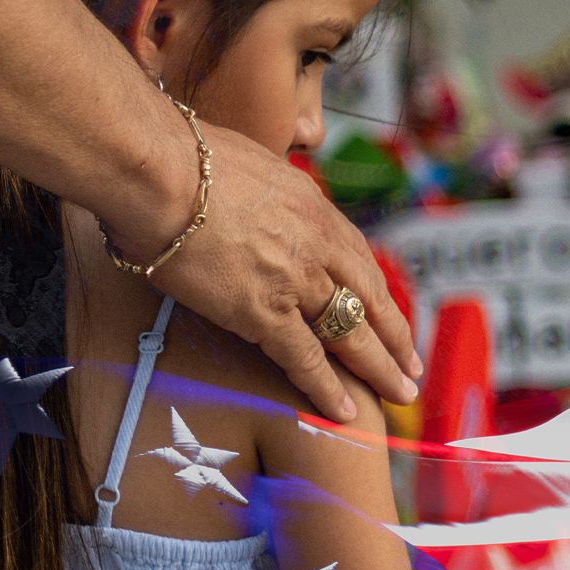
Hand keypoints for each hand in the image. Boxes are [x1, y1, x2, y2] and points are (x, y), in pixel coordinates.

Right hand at [143, 127, 420, 420]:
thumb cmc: (182, 158)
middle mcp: (316, 244)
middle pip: (370, 297)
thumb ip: (262, 191)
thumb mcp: (246, 163)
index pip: (357, 257)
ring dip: (378, 367)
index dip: (376, 291)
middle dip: (395, 336)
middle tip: (411, 366)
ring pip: (352, 332)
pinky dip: (326, 388)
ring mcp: (295, 280)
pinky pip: (305, 358)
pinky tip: (345, 412)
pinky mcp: (263, 311)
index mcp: (312, 207)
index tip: (389, 313)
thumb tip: (252, 195)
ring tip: (400, 395)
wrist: (158, 170)